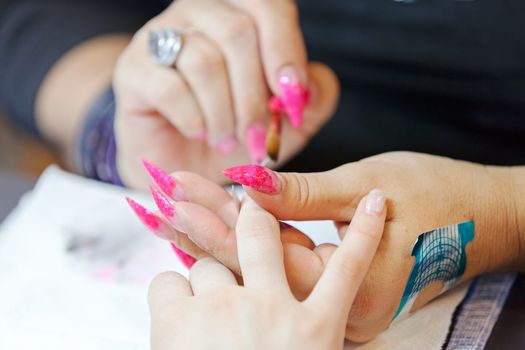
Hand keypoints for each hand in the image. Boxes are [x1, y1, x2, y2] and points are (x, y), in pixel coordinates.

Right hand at [113, 0, 338, 187]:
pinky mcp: (134, 70)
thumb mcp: (289, 119)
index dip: (285, 50)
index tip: (293, 97)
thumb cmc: (236, 131)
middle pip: (237, 32)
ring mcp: (160, 38)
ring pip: (204, 61)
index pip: (268, 6)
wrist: (185, 162)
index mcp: (238, 13)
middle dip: (254, 96)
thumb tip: (310, 86)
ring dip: (224, 114)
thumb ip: (313, 97)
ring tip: (226, 139)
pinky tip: (198, 131)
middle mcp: (198, 14)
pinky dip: (193, 119)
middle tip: (256, 136)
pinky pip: (170, 87)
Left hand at [140, 152, 520, 340]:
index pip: (265, 254)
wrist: (487, 222)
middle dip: (205, 226)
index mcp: (346, 297)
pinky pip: (269, 276)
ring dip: (214, 238)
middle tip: (161, 198)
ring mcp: (327, 311)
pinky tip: (204, 232)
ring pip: (256, 275)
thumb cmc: (440, 202)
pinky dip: (237, 250)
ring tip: (170, 210)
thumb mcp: (370, 189)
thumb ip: (306, 194)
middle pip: (252, 270)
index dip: (219, 215)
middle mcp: (332, 314)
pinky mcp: (324, 297)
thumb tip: (248, 184)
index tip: (178, 188)